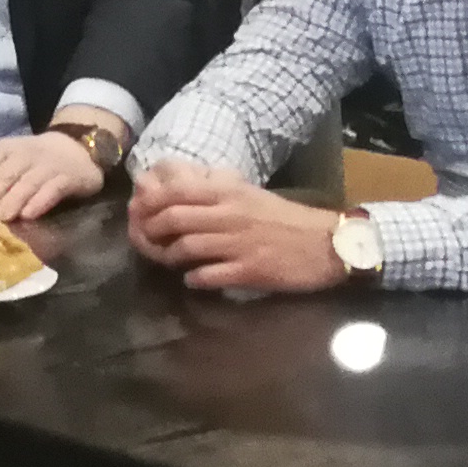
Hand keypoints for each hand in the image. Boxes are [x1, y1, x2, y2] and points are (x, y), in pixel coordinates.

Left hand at [0, 130, 105, 235]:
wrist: (78, 147)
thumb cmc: (33, 160)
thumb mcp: (4, 162)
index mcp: (3, 150)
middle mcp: (23, 154)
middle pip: (1, 176)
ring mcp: (46, 165)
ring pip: (25, 183)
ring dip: (11, 200)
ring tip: (0, 219)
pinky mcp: (67, 177)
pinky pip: (51, 189)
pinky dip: (39, 201)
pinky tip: (29, 215)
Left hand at [126, 159, 348, 295]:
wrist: (327, 242)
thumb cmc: (285, 218)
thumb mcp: (249, 195)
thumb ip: (216, 191)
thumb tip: (178, 187)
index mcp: (229, 192)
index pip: (176, 191)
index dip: (149, 203)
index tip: (139, 214)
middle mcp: (229, 214)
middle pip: (173, 218)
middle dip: (150, 232)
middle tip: (146, 241)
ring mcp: (238, 243)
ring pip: (186, 247)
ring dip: (169, 257)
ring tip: (169, 261)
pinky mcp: (249, 270)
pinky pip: (208, 275)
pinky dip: (194, 278)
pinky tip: (193, 279)